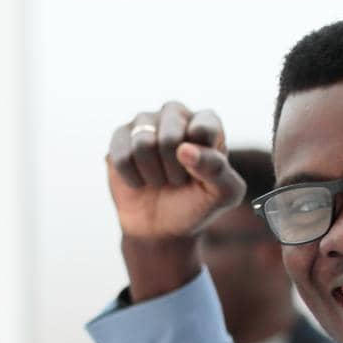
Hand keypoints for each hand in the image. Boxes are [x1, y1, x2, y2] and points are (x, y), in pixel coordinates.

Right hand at [106, 103, 245, 300]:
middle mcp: (175, 114)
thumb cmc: (196, 205)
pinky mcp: (120, 138)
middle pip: (170, 136)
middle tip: (177, 180)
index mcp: (206, 122)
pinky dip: (133, 178)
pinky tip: (140, 182)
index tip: (200, 175)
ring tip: (159, 180)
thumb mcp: (223, 195)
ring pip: (143, 144)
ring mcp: (145, 123)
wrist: (161, 228)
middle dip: (173, 170)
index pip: (204, 129)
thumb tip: (183, 149)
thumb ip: (217, 169)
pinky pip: (121, 156)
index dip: (200, 160)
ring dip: (153, 174)